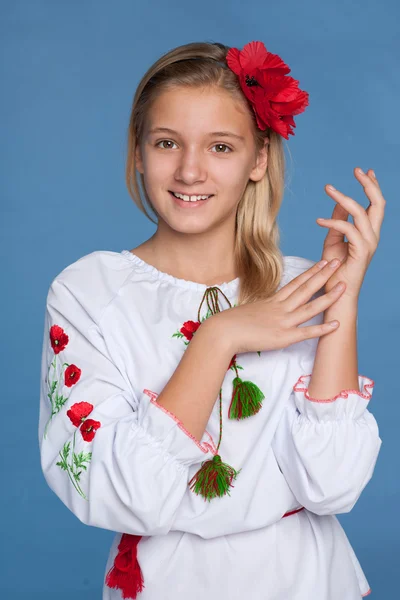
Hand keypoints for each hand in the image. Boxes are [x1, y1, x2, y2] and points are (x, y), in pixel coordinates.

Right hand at [214, 259, 346, 354]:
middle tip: (338, 261)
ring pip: (310, 307)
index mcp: (272, 301)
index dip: (310, 272)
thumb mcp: (249, 310)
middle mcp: (280, 308)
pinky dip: (322, 329)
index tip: (322, 262)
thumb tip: (265, 310)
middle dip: (323, 274)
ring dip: (328, 296)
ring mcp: (283, 322)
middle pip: (305, 288)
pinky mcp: (283, 337)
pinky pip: (306, 332)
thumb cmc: (230, 323)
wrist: (222, 332)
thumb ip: (261, 309)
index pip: (295, 283)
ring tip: (344, 285)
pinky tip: (336, 324)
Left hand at [316, 167, 384, 299]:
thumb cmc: (332, 270)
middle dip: (369, 184)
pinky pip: (349, 229)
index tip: (364, 171)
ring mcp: (369, 244)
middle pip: (378, 204)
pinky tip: (319, 220)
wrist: (336, 295)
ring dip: (343, 198)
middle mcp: (373, 236)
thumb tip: (338, 202)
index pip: (376, 205)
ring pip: (361, 213)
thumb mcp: (333, 240)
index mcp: (369, 233)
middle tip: (357, 169)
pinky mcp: (360, 252)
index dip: (372, 186)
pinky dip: (333, 222)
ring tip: (328, 188)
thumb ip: (337, 221)